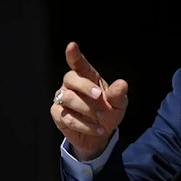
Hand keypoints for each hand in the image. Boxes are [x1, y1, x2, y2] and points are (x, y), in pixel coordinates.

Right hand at [51, 42, 128, 160]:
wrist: (100, 135)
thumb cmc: (109, 112)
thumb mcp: (119, 104)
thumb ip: (118, 94)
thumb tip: (122, 84)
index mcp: (88, 77)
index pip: (79, 63)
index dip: (74, 55)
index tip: (72, 45)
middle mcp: (72, 85)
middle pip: (71, 78)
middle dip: (85, 87)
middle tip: (100, 97)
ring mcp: (62, 99)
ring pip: (68, 98)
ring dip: (88, 109)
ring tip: (103, 117)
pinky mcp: (58, 114)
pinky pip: (67, 118)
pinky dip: (85, 125)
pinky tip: (99, 130)